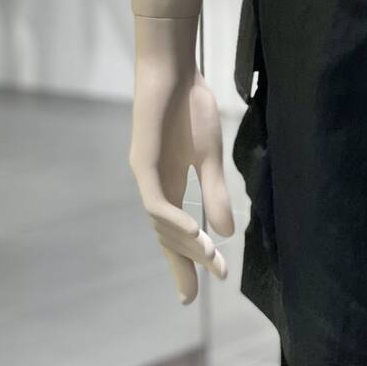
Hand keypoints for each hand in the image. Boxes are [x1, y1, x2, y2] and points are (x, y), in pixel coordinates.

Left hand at [128, 16, 235, 303]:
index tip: (193, 295)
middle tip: (207, 285)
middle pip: (166, 236)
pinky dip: (174, 221)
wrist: (175, 70)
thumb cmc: (192, 107)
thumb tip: (224, 234)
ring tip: (210, 259)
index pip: (174, 233)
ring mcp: (145, 175)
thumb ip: (215, 194)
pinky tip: (192, 233)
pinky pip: (156, 202)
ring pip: (161, 224)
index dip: (184, 263)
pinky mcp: (142, 162)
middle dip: (186, 263)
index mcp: (169, 184)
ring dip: (185, 243)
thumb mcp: (211, 157)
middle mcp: (153, 185)